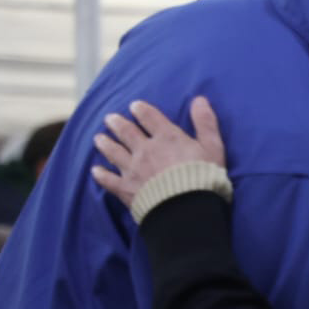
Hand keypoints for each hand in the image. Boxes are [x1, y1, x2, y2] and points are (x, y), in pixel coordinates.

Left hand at [90, 96, 225, 208]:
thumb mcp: (212, 148)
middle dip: (117, 124)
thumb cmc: (203, 177)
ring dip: (105, 144)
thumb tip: (200, 99)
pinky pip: (109, 180)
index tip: (134, 106)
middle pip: (127, 133)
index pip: (150, 118)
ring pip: (114, 152)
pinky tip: (95, 171)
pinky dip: (101, 175)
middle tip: (109, 118)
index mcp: (167, 138)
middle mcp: (146, 150)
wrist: (186, 208)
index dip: (141, 110)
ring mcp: (133, 169)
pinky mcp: (126, 189)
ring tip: (98, 138)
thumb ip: (205, 123)